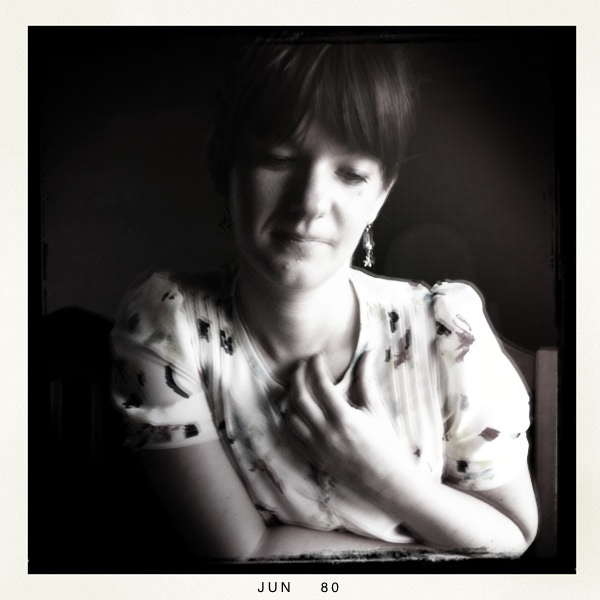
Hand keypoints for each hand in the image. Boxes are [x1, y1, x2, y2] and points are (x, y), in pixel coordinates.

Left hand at [285, 352, 416, 494]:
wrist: (387, 481)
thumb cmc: (386, 444)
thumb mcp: (376, 409)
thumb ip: (366, 380)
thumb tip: (366, 353)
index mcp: (343, 418)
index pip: (320, 385)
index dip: (316, 366)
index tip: (317, 356)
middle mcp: (325, 432)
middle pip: (299, 398)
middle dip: (297, 376)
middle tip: (302, 365)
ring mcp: (317, 447)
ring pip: (290, 417)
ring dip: (290, 397)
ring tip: (297, 385)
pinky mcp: (314, 458)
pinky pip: (292, 436)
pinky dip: (290, 419)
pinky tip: (296, 410)